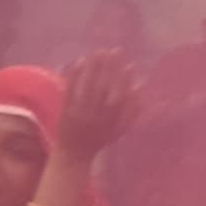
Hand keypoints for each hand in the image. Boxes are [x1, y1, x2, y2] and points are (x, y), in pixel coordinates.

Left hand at [56, 49, 141, 165]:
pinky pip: (70, 91)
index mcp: (112, 119)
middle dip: (110, 68)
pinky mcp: (65, 111)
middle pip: (104, 88)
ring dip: (94, 68)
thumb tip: (140, 85)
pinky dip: (74, 76)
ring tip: (98, 52)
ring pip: (88, 87)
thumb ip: (132, 109)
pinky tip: (78, 62)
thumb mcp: (121, 128)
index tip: (129, 65)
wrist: (75, 155)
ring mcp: (80, 113)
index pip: (120, 96)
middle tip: (114, 51)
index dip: (125, 81)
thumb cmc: (100, 139)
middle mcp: (97, 115)